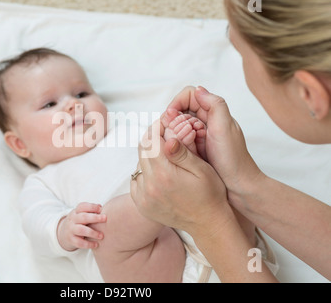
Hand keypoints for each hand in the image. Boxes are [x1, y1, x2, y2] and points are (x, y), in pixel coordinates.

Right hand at [57, 202, 106, 251]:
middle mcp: (72, 219)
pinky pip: (79, 242)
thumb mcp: (82, 214)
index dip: (92, 207)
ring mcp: (71, 230)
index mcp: (76, 211)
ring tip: (101, 236)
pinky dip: (88, 244)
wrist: (64, 233)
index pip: (82, 206)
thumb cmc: (79, 222)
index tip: (101, 209)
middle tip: (105, 219)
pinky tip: (96, 245)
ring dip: (92, 233)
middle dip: (95, 218)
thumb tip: (101, 208)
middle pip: (83, 217)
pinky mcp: (71, 240)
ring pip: (81, 230)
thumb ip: (91, 211)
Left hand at [131, 118, 232, 238]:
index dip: (157, 127)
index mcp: (164, 174)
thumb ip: (182, 153)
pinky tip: (159, 173)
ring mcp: (143, 197)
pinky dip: (145, 172)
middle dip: (153, 139)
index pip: (151, 140)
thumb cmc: (210, 194)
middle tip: (165, 135)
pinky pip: (136, 180)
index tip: (165, 123)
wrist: (207, 223)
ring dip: (149, 156)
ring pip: (138, 164)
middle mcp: (149, 186)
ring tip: (165, 156)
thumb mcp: (202, 170)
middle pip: (143, 150)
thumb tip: (167, 138)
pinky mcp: (141, 204)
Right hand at [164, 86, 263, 198]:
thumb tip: (198, 89)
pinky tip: (179, 153)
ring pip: (177, 125)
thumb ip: (215, 105)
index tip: (170, 115)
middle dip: (174, 119)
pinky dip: (175, 144)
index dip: (177, 102)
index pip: (189, 95)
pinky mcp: (194, 149)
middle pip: (180, 110)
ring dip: (174, 132)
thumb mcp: (225, 128)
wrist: (238, 187)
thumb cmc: (233, 159)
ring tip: (180, 145)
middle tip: (175, 134)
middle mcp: (206, 121)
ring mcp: (199, 135)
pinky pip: (178, 140)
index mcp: (214, 113)